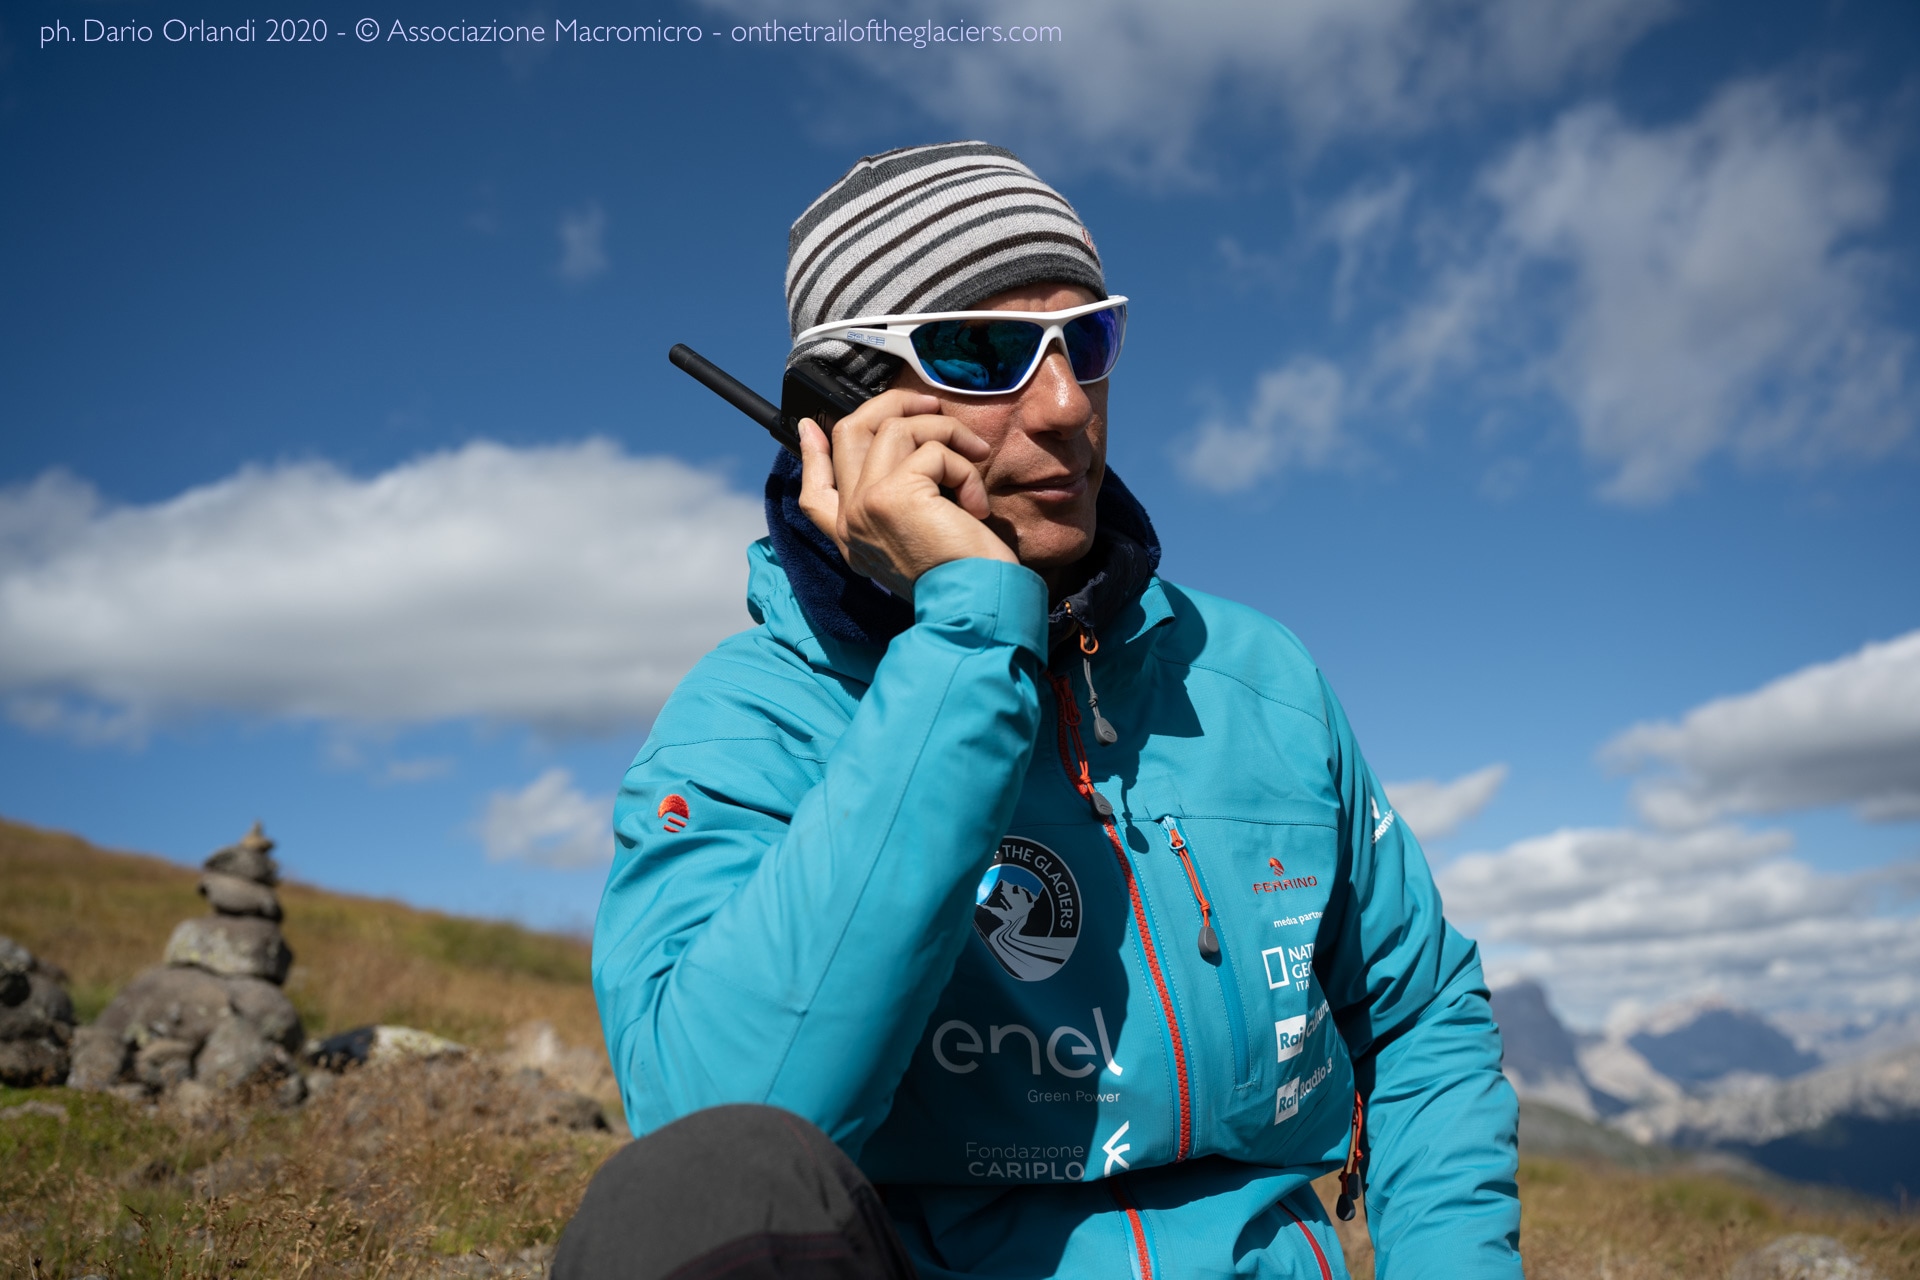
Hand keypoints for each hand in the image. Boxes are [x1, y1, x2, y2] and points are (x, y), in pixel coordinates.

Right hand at [797, 389, 1016, 597]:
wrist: (973, 608)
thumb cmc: (960, 577)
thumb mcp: (917, 539)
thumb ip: (897, 503)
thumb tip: (895, 463)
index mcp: (850, 536)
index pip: (813, 489)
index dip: (811, 453)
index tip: (808, 428)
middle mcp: (849, 519)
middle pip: (850, 432)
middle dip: (894, 405)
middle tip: (933, 406)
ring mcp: (865, 505)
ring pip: (895, 428)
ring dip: (946, 433)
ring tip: (975, 460)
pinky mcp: (893, 496)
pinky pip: (933, 451)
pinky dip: (965, 468)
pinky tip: (976, 504)